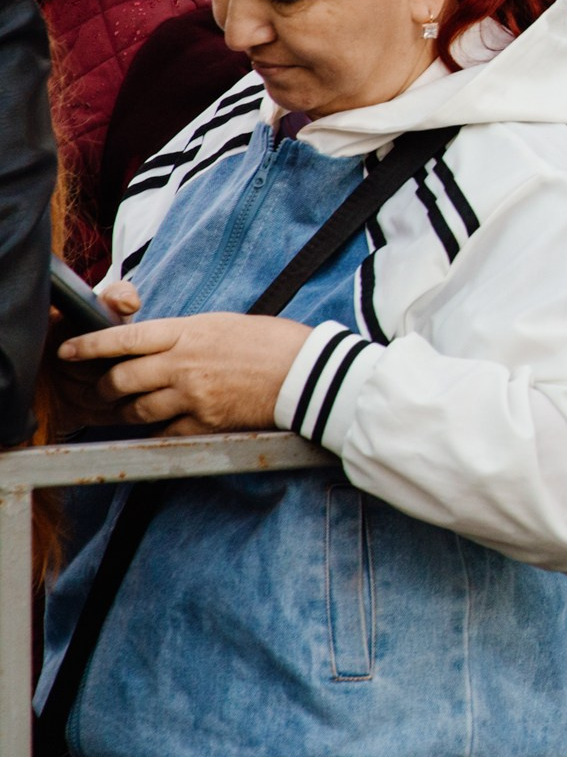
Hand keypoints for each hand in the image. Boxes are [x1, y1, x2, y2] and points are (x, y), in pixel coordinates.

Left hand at [56, 311, 312, 433]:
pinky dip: (156, 431)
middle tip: (103, 389)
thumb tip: (161, 348)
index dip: (89, 346)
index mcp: (187, 332)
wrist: (309, 373)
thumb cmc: (273, 342)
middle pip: (122, 379)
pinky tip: (158, 428)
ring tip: (127, 411)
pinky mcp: (206, 422)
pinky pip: (165, 432)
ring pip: (138, 409)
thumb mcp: (224, 325)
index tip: (68, 351)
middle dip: (105, 387)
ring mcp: (193, 395)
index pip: (124, 338)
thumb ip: (187, 336)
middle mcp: (183, 363)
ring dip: (127, 412)